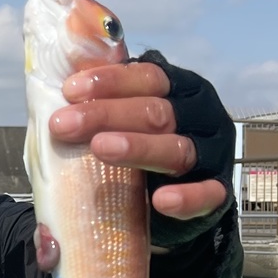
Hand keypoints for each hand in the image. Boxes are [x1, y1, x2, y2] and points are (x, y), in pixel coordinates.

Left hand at [48, 61, 228, 230]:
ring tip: (101, 149)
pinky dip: (186, 197)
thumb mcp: (120, 121)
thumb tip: (58, 74)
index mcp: (179, 88)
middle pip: (157, 111)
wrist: (170, 202)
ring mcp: (212, 154)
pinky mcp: (218, 192)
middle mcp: (200, 115)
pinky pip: (207, 194)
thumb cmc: (138, 148)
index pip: (149, 76)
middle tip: (64, 125)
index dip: (110, 81)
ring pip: (178, 148)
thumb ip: (98, 100)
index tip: (69, 91)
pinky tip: (161, 201)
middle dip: (107, 115)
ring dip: (138, 147)